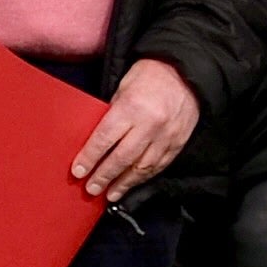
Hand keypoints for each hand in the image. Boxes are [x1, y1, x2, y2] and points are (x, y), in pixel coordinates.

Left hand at [72, 58, 201, 200]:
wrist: (186, 72)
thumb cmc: (150, 75)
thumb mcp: (123, 86)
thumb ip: (112, 112)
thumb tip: (97, 140)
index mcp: (132, 107)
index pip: (105, 138)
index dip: (90, 157)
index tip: (79, 171)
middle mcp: (150, 124)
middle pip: (122, 158)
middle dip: (104, 176)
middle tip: (91, 188)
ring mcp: (166, 136)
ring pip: (142, 167)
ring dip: (124, 183)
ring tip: (110, 194)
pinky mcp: (178, 143)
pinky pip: (159, 166)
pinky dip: (144, 178)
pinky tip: (132, 184)